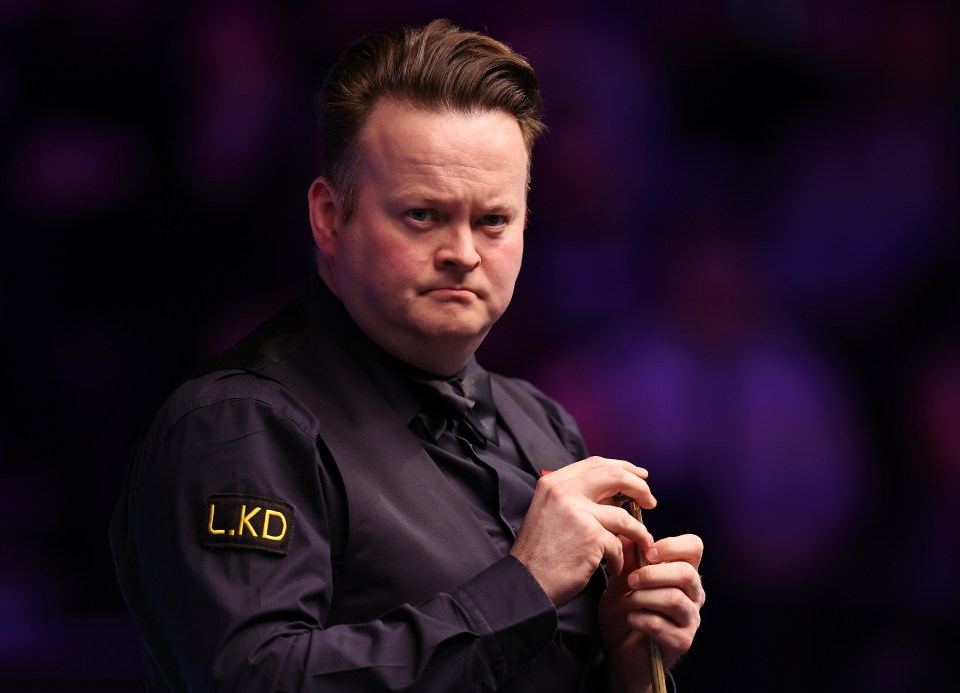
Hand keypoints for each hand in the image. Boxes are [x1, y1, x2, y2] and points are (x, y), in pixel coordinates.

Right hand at [510, 457, 655, 604]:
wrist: (526, 582)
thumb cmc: (540, 552)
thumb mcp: (551, 512)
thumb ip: (578, 498)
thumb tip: (616, 495)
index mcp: (553, 482)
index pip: (596, 463)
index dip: (623, 467)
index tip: (639, 476)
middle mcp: (564, 492)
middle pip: (614, 476)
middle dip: (639, 487)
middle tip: (651, 501)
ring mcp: (578, 513)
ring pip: (624, 516)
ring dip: (639, 532)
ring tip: (642, 543)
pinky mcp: (591, 537)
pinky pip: (618, 544)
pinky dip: (619, 558)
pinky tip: (613, 567)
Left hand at [599, 534, 704, 691]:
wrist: (618, 652)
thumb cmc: (625, 611)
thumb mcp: (621, 580)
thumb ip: (627, 557)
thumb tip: (627, 531)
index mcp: (682, 573)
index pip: (694, 547)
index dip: (672, 545)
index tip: (647, 553)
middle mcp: (693, 595)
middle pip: (687, 573)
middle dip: (653, 574)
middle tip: (631, 580)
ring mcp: (690, 620)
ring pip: (674, 599)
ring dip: (644, 597)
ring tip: (629, 602)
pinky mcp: (681, 642)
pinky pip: (661, 625)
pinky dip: (640, 619)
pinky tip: (631, 619)